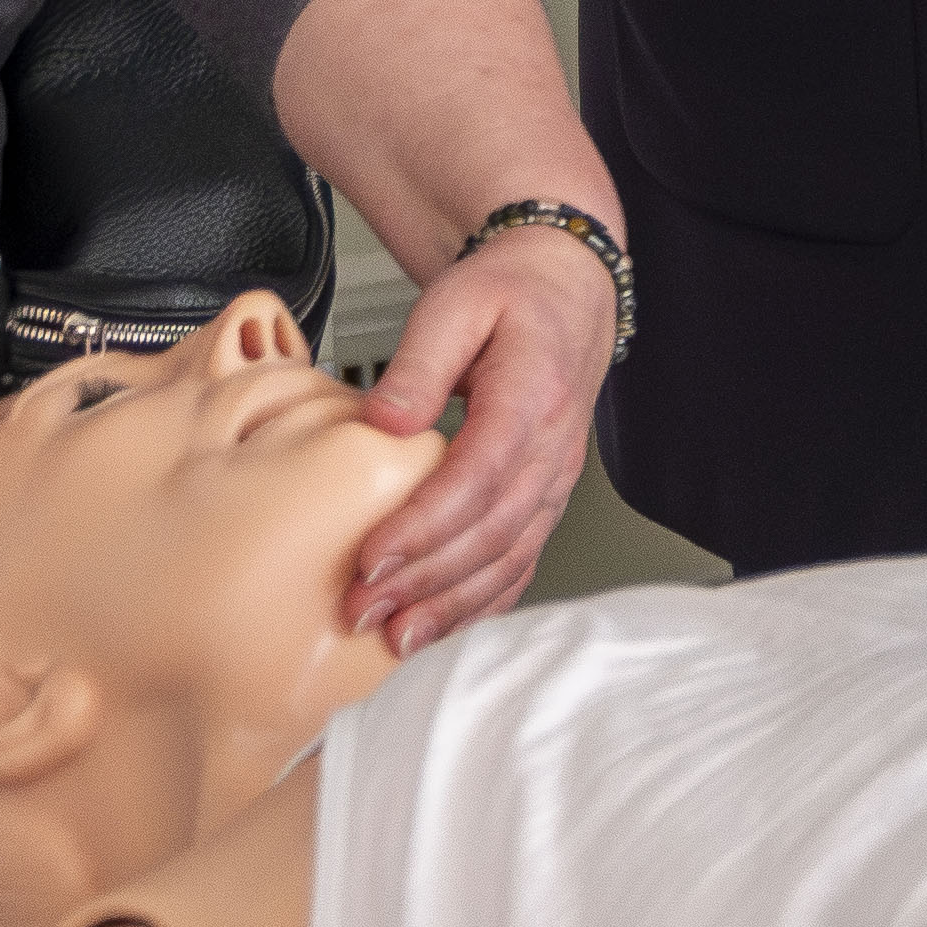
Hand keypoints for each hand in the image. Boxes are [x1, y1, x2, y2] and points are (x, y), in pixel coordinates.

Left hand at [349, 221, 617, 650]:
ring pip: (509, 558)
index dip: (424, 526)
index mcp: (532, 396)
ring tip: (396, 636)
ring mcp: (554, 478)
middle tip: (362, 609)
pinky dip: (482, 601)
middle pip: (491, 532)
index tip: (372, 558)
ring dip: (451, 604)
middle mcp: (552, 448)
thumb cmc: (510, 293)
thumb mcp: (456, 302)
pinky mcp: (545, 496)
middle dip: (425, 581)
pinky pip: (520, 560)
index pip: (478, 477)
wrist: (563, 289)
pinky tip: (442, 624)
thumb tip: (381, 422)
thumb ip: (418, 362)